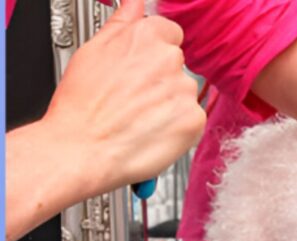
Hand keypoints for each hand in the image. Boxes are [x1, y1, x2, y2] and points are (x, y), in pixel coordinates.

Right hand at [41, 0, 204, 193]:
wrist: (81, 149)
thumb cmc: (82, 105)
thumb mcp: (93, 50)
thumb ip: (123, 23)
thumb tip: (136, 4)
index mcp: (146, 36)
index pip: (169, 33)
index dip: (153, 53)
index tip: (140, 69)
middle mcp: (170, 59)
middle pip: (177, 65)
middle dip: (160, 80)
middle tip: (132, 99)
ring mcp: (184, 90)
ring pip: (184, 93)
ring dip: (169, 104)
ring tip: (138, 118)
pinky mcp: (194, 119)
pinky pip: (192, 119)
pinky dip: (177, 128)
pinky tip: (151, 131)